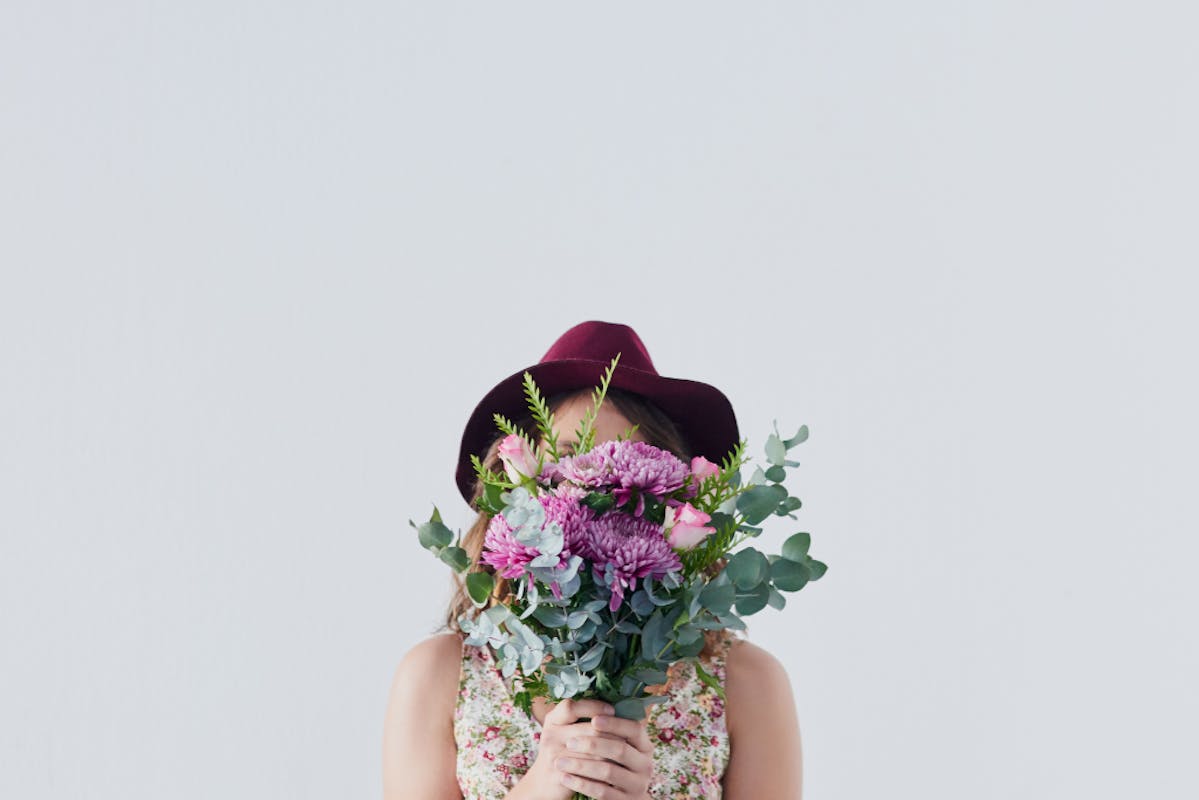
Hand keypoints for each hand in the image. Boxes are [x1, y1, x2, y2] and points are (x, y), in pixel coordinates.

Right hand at [507, 699, 653, 799]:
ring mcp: (554, 756)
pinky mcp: (561, 775)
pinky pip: (590, 770)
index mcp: (552, 720)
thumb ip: (581, 719)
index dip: (593, 706)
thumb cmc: (560, 752)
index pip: (571, 706)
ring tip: (627, 749)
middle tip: (628, 735)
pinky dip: (605, 767)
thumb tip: (615, 706)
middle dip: (612, 732)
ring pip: (593, 751)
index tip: (611, 709)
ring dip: (613, 751)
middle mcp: (550, 735)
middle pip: (588, 729)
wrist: (543, 784)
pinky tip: (616, 766)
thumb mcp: (564, 731)